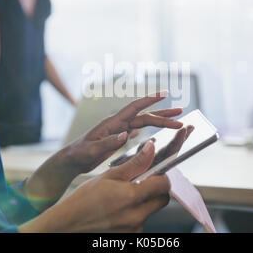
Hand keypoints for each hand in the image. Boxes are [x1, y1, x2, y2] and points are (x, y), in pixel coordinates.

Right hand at [19, 141, 170, 232]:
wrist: (68, 224)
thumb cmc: (84, 199)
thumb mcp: (109, 175)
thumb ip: (134, 163)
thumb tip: (150, 148)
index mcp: (132, 197)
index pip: (164, 185)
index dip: (161, 176)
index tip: (154, 173)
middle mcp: (136, 216)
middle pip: (162, 200)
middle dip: (156, 190)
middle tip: (142, 183)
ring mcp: (134, 229)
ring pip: (152, 211)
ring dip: (145, 202)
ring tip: (124, 197)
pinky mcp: (130, 237)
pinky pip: (141, 221)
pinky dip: (135, 213)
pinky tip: (119, 209)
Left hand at [63, 92, 182, 173]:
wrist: (71, 160)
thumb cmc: (79, 154)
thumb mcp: (92, 150)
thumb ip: (108, 142)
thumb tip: (126, 135)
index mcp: (112, 123)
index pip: (134, 108)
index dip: (150, 100)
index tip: (165, 93)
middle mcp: (118, 123)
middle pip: (145, 116)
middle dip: (163, 114)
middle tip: (181, 114)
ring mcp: (119, 130)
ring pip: (143, 123)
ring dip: (159, 121)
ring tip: (175, 120)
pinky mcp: (118, 137)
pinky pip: (138, 131)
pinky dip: (149, 129)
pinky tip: (155, 130)